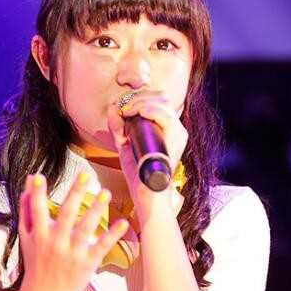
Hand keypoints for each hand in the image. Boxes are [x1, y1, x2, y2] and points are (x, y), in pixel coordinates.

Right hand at [17, 172, 129, 290]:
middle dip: (75, 194)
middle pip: (66, 215)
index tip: (37, 177)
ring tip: (105, 193)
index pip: (37, 211)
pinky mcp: (87, 263)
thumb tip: (27, 185)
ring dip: (96, 210)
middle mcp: (56, 243)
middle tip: (84, 175)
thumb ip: (26, 211)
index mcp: (40, 235)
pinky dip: (112, 235)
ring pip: (85, 228)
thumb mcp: (26, 238)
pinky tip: (122, 222)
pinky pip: (101, 246)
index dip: (36, 194)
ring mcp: (72, 253)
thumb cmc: (36, 262)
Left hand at [107, 91, 187, 217]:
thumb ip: (118, 127)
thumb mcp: (124, 145)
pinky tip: (135, 113)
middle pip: (161, 96)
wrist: (146, 194)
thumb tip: (112, 107)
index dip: (139, 96)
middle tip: (123, 107)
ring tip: (126, 111)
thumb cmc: (137, 173)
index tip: (122, 106)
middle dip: (138, 96)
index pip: (158, 99)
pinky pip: (164, 115)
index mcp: (166, 128)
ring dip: (140, 102)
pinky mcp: (176, 139)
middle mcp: (175, 128)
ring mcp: (178, 133)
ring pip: (162, 102)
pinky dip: (147, 109)